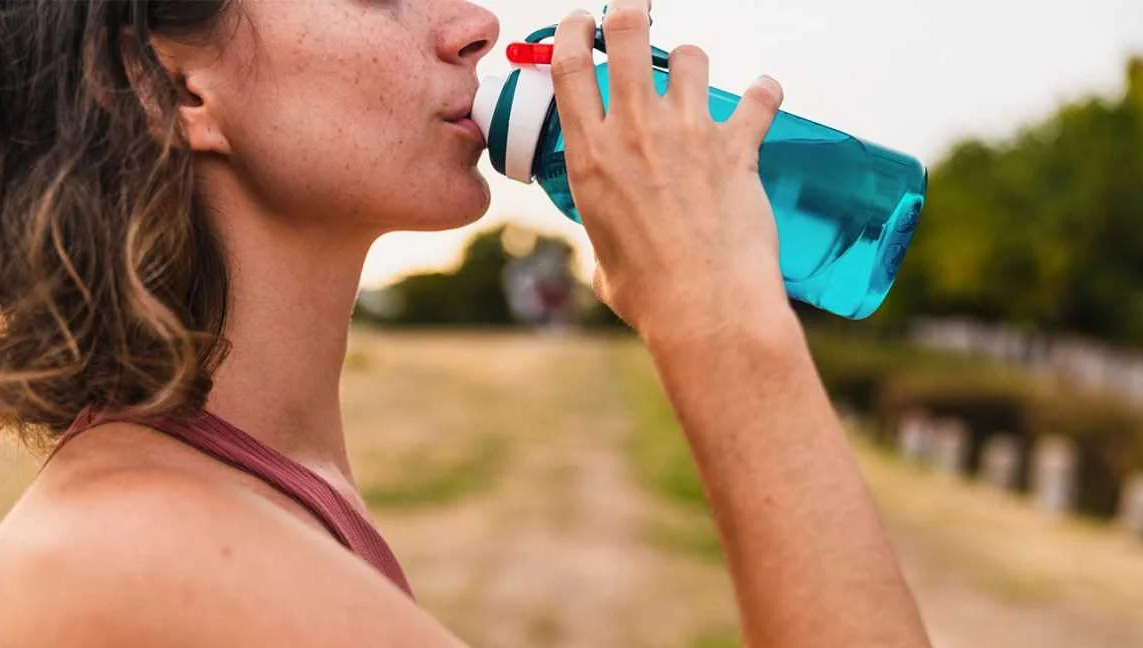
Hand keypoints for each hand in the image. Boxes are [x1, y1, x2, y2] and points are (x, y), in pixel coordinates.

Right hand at [552, 0, 790, 342]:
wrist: (705, 309)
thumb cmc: (651, 296)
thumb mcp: (604, 262)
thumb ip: (605, 239)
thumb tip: (612, 253)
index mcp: (590, 157)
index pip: (568, 68)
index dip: (571, 32)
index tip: (579, 22)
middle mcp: (634, 133)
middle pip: (627, 34)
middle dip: (629, 12)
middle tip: (634, 13)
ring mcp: (687, 134)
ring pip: (690, 56)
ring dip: (691, 61)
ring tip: (693, 79)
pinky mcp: (736, 147)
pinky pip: (759, 97)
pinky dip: (764, 94)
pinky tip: (764, 98)